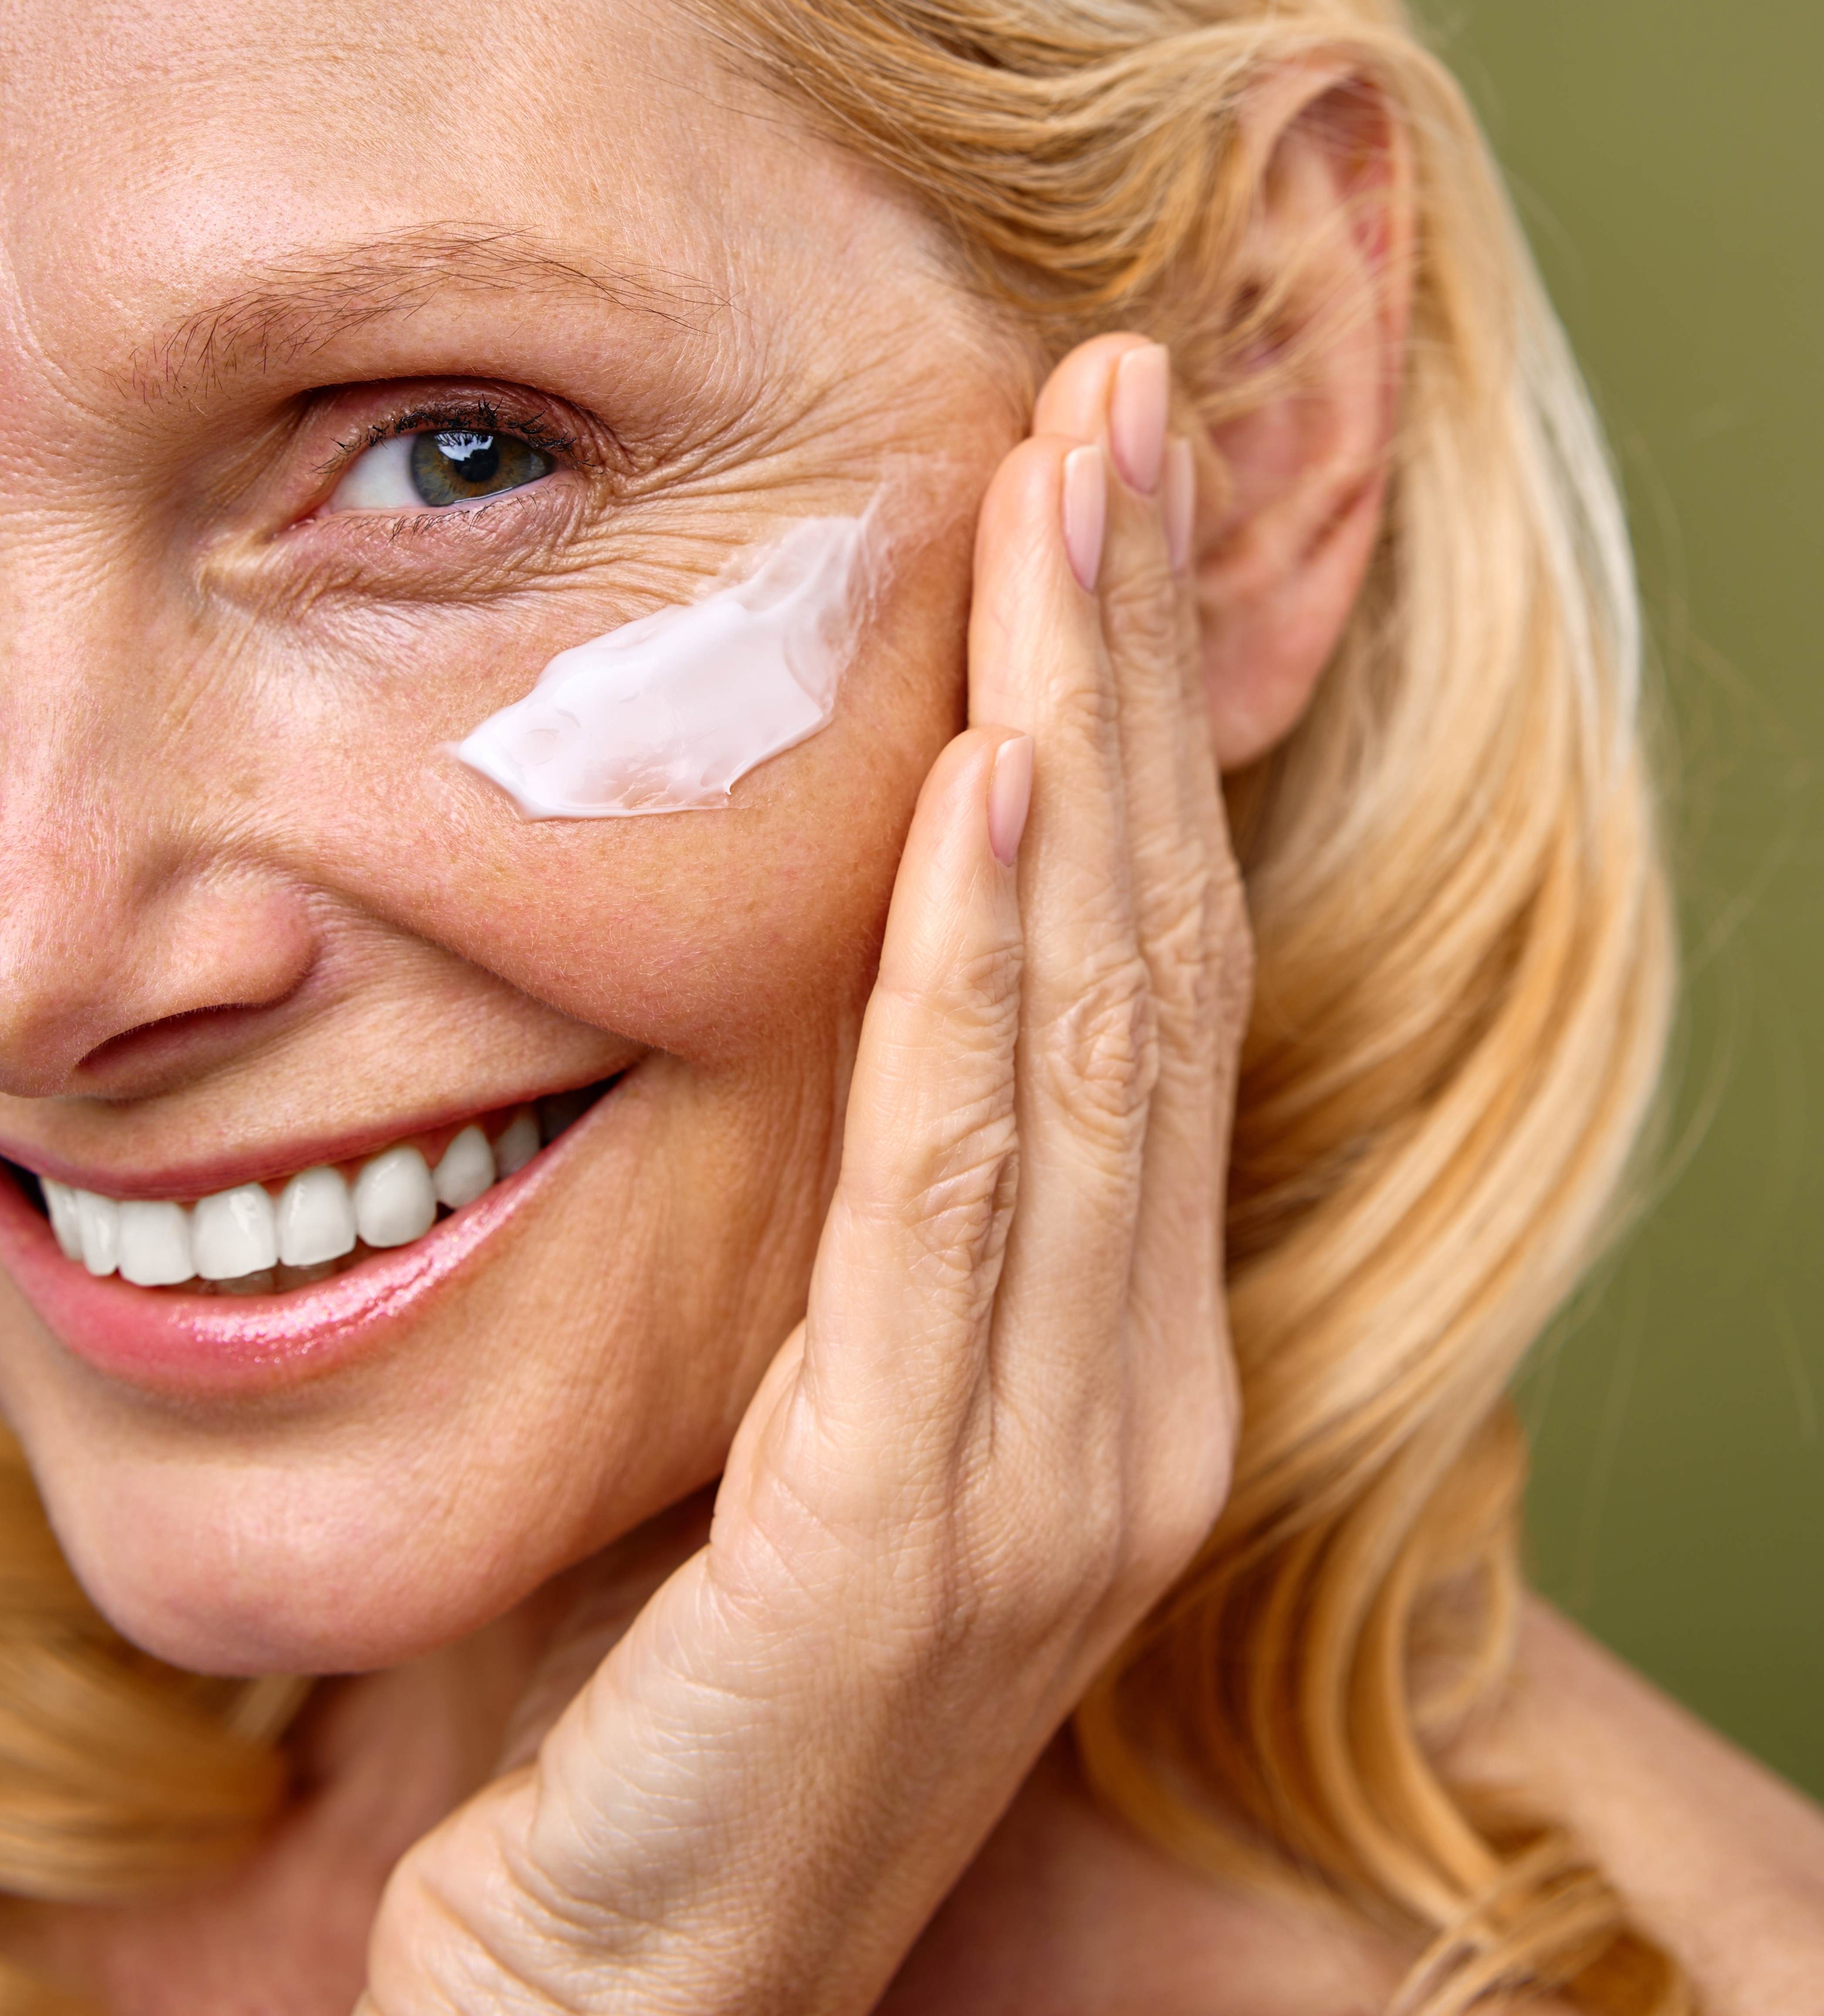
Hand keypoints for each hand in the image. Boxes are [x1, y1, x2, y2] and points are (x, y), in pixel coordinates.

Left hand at [357, 335, 1250, 2015]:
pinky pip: (958, 1194)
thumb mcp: (821, 1394)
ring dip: (1073, 737)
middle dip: (1128, 656)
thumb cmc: (706, 1673)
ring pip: (1083, 1025)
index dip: (1141, 716)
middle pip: (1144, 945)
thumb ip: (877, 1217)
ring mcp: (1053, 1465)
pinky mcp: (914, 1533)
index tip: (1105, 494)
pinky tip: (991, 794)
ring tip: (1064, 505)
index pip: (1146, 966)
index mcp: (1112, 1344)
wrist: (630, 1993)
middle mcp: (1131, 1383)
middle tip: (1114, 405)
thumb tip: (860, 960)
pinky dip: (980, 977)